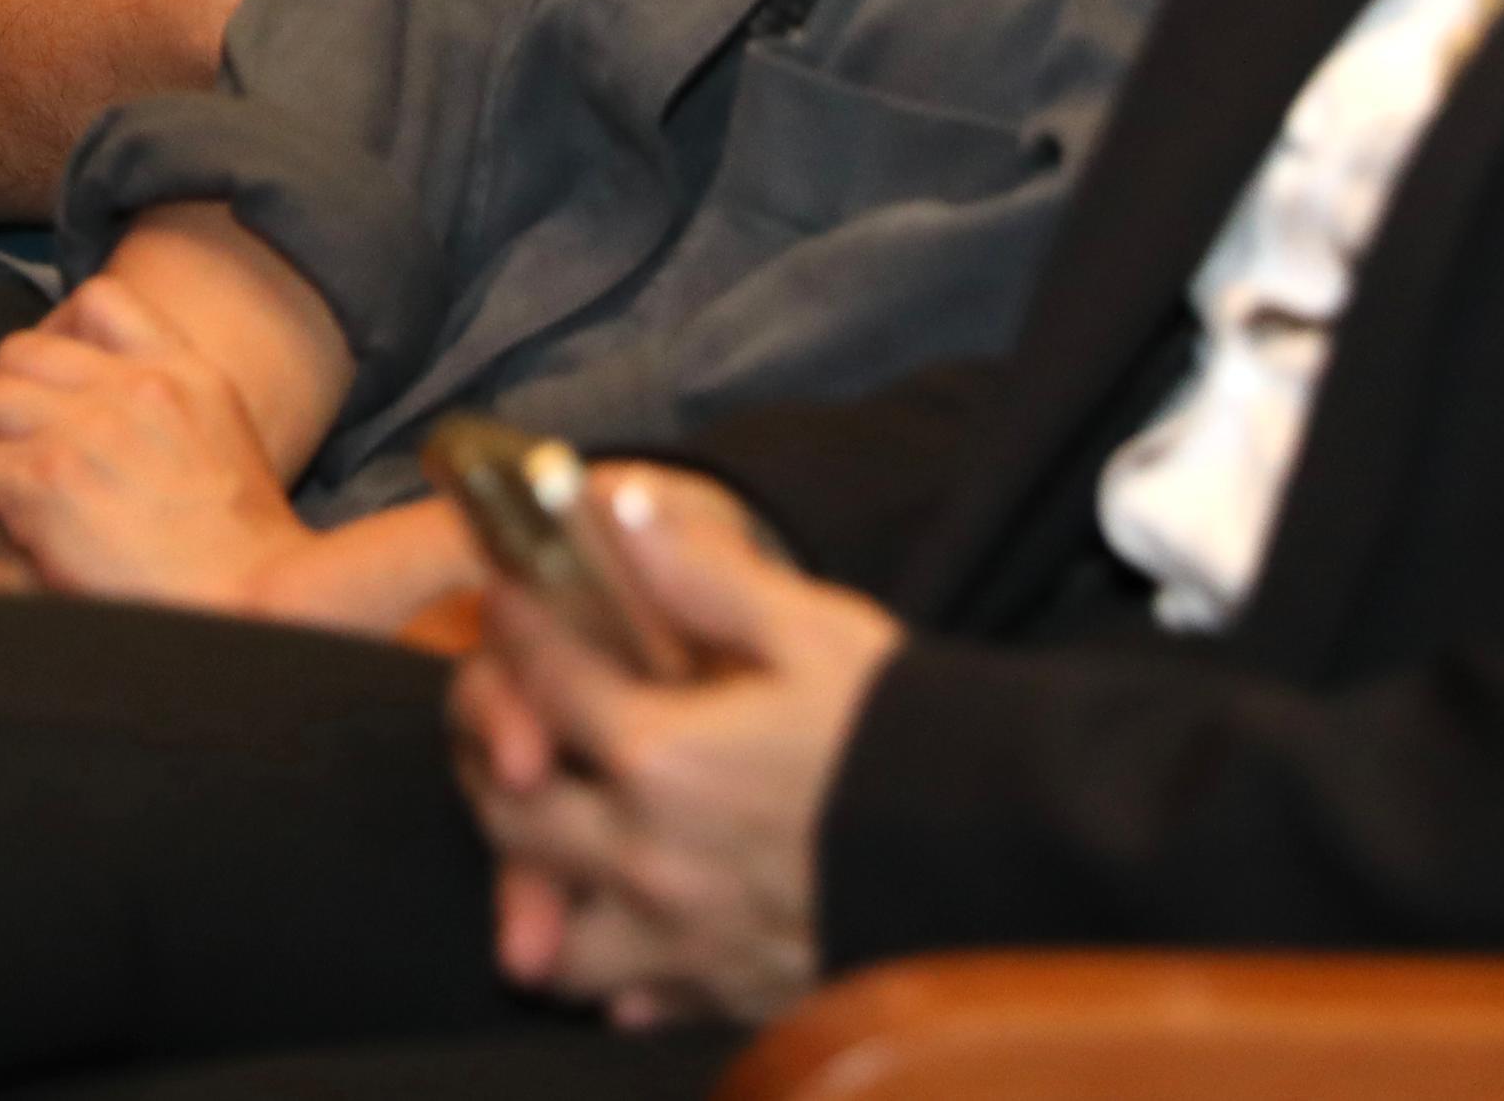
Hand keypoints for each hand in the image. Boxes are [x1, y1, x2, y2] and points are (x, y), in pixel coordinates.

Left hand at [0, 267, 321, 615]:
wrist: (261, 608)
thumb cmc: (249, 560)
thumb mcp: (230, 447)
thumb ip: (174, 414)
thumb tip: (115, 425)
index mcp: (184, 372)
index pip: (97, 299)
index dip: (54, 339)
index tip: (49, 392)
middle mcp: (131, 386)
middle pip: (16, 351)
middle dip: (2, 403)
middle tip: (9, 457)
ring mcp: (84, 429)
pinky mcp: (45, 484)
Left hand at [444, 470, 897, 1031]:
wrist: (1010, 853)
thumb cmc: (914, 734)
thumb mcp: (813, 628)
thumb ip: (701, 571)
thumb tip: (615, 506)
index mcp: (661, 756)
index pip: (542, 678)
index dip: (517, 627)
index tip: (512, 600)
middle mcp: (651, 859)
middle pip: (511, 811)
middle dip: (492, 752)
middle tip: (508, 715)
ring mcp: (684, 941)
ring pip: (549, 933)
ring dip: (534, 882)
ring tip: (553, 834)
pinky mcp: (726, 996)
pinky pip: (629, 997)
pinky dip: (613, 968)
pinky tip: (632, 927)